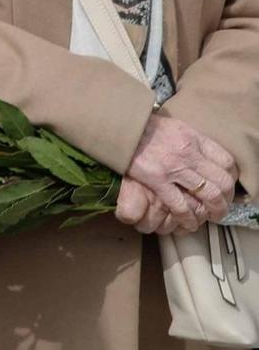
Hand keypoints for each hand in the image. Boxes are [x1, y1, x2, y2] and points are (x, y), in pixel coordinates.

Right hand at [120, 115, 237, 233]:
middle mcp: (188, 153)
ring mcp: (173, 167)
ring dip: (214, 210)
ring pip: (207, 195)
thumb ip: (194, 142)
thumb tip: (209, 158)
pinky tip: (188, 222)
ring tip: (211, 217)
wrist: (118, 128)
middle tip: (221, 207)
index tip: (226, 187)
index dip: (231, 178)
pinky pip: (180, 204)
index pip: (227, 162)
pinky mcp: (156, 179)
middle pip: (222, 182)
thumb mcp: (176, 128)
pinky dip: (188, 217)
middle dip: (226, 199)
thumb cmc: (146, 128)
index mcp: (194, 138)